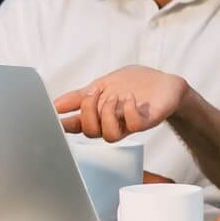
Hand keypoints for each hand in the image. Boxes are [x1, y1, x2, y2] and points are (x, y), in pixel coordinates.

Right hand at [52, 67, 186, 141]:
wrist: (165, 84)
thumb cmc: (133, 85)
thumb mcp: (102, 85)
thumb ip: (80, 96)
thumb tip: (54, 105)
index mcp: (98, 115)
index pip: (76, 126)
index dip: (64, 124)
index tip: (56, 114)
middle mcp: (111, 123)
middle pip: (90, 132)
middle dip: (88, 111)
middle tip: (96, 93)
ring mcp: (128, 124)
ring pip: (109, 136)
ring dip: (108, 113)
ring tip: (115, 96)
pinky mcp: (147, 122)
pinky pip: (133, 126)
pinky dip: (128, 110)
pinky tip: (130, 98)